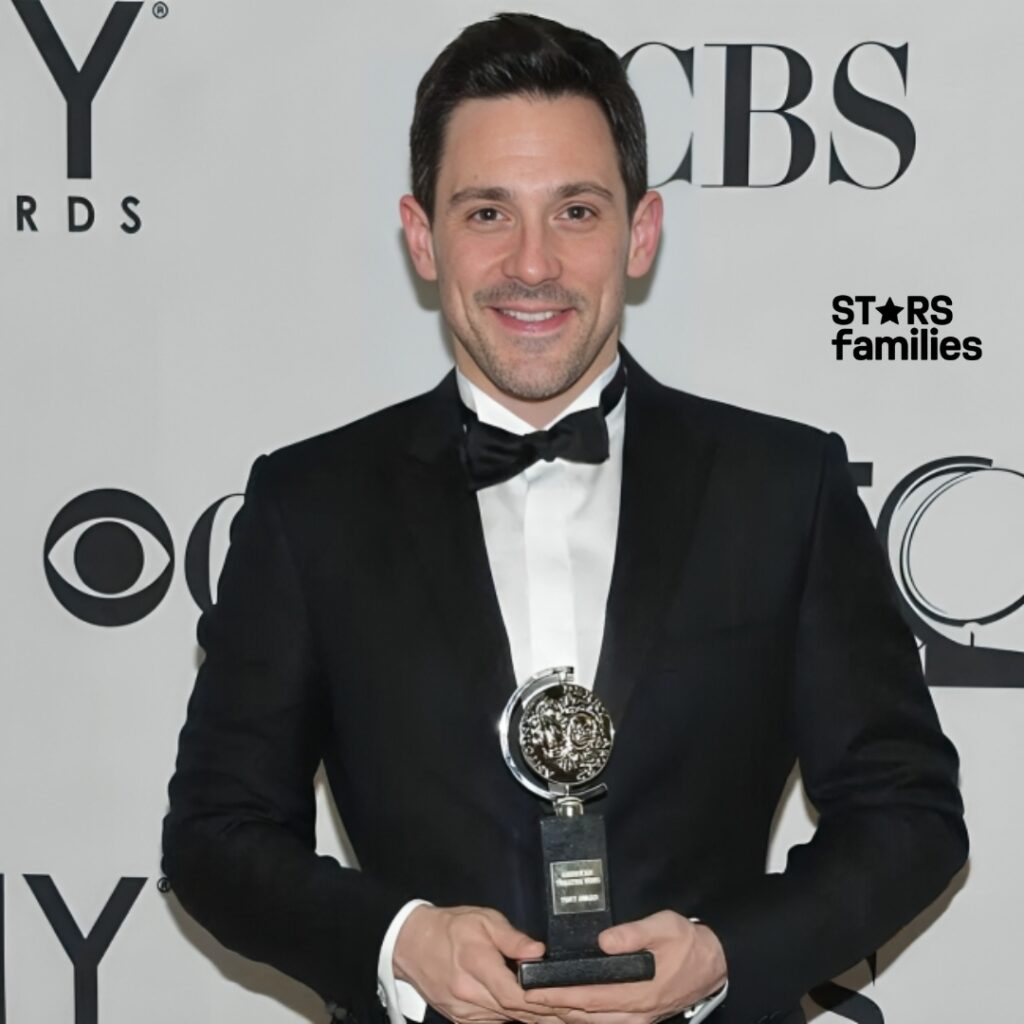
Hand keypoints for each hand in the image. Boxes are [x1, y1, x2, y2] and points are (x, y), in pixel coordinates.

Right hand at [393, 904, 562, 1023]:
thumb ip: (512, 938)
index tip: (569, 1000)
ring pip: (508, 1021)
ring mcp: (465, 1012)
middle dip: (549, 1014)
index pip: (515, 994)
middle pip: (516, 1012)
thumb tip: (538, 952)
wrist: (410, 945)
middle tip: (582, 1013)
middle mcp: (469, 995)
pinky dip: (519, 1020)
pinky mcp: (462, 1019)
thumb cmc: (450, 927)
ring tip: (570, 1016)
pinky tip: (541, 1018)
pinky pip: (495, 1023)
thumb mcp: (482, 920)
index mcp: (476, 965)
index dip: (543, 1001)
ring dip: (538, 1020)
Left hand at [523, 911, 726, 1023]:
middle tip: (523, 996)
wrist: (714, 964)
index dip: (556, 996)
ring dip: (565, 1015)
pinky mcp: (640, 1020)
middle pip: (585, 1016)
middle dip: (552, 1008)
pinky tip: (568, 1009)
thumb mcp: (664, 926)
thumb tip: (603, 942)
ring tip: (539, 1003)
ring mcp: (638, 1020)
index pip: (587, 998)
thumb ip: (633, 934)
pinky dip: (583, 1018)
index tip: (530, 990)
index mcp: (637, 992)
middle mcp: (634, 1013)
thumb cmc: (686, 942)